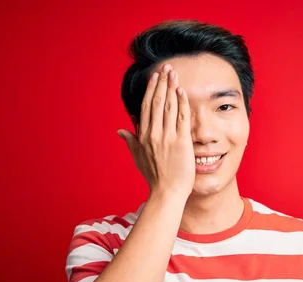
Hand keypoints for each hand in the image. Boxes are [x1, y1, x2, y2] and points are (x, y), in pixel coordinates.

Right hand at [118, 64, 194, 198]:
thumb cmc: (154, 177)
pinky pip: (181, 118)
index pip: (147, 107)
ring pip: (168, 107)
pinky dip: (181, 103)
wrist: (167, 192)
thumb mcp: (138, 158)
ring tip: (174, 74)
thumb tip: (120, 131)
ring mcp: (167, 137)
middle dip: (162, 83)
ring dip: (171, 88)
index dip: (151, 90)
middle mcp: (153, 134)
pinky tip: (182, 91)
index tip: (155, 77)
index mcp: (143, 136)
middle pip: (157, 102)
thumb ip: (130, 142)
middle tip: (167, 67)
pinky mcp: (181, 142)